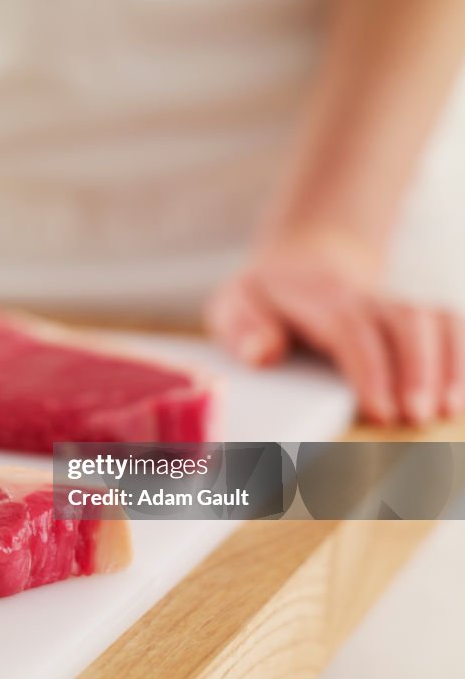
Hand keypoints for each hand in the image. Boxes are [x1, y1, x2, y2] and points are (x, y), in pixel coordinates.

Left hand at [205, 232, 464, 424]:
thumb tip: (263, 354)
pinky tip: (463, 396)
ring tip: (451, 411)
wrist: (304, 262)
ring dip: (452, 364)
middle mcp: (367, 298)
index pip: (351, 330)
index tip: (380, 411)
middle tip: (418, 416)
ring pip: (438, 321)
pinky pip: (453, 327)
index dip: (370, 369)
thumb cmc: (266, 297)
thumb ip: (242, 328)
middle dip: (419, 369)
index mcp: (320, 300)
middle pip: (406, 321)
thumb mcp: (236, 303)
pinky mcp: (418, 317)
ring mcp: (397, 305)